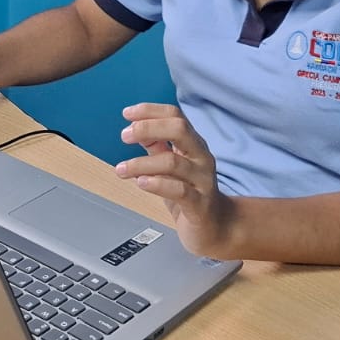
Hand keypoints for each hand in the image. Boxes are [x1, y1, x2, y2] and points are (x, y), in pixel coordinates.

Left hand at [114, 103, 236, 257]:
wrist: (217, 228)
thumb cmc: (191, 194)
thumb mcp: (172, 166)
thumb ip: (157, 147)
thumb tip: (136, 129)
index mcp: (193, 145)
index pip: (175, 116)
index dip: (150, 111)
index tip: (127, 113)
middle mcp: (201, 158)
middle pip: (179, 129)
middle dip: (148, 128)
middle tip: (125, 136)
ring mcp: (203, 180)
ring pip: (173, 162)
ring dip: (141, 163)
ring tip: (122, 169)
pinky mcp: (200, 205)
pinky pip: (179, 190)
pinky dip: (157, 184)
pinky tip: (141, 183)